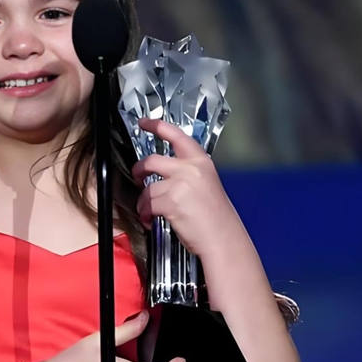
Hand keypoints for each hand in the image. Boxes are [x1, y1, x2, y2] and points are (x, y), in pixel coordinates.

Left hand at [132, 118, 241, 258]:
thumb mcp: (207, 184)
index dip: (156, 126)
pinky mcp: (171, 202)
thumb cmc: (216, 217)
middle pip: (151, 160)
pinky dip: (146, 215)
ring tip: (150, 212)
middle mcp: (190, 169)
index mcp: (201, 161)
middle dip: (139, 170)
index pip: (176, 135)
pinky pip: (148, 205)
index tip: (144, 122)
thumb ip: (187, 174)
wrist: (224, 238)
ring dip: (144, 202)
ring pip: (148, 188)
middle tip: (137, 176)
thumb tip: (163, 175)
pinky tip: (152, 221)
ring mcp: (180, 185)